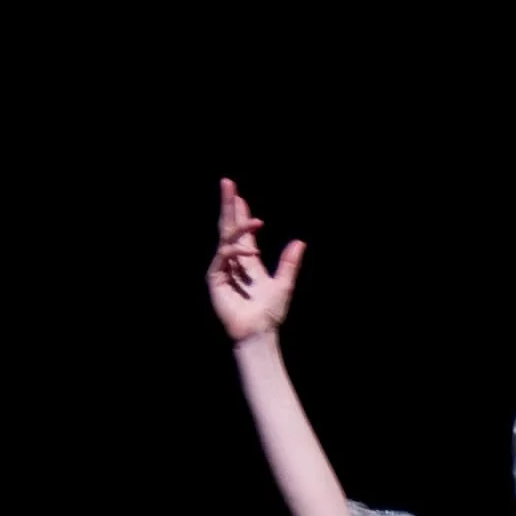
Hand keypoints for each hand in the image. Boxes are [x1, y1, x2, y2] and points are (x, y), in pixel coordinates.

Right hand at [207, 177, 304, 342]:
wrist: (258, 333)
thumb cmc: (270, 314)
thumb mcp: (284, 284)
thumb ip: (290, 263)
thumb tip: (300, 242)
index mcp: (249, 263)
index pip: (243, 234)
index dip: (242, 214)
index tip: (240, 196)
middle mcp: (234, 263)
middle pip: (229, 228)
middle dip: (228, 206)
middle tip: (227, 182)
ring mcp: (223, 270)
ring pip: (226, 239)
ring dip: (239, 226)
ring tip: (255, 220)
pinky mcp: (216, 279)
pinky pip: (224, 258)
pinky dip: (237, 253)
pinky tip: (251, 253)